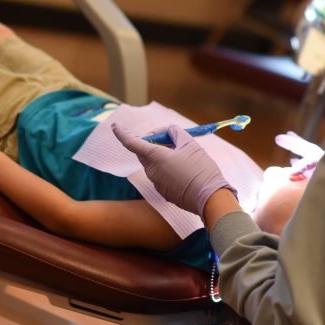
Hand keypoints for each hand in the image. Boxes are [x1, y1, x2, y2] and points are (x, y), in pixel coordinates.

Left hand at [112, 123, 236, 214]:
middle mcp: (151, 171)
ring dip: (162, 155)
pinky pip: (161, 175)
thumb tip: (169, 131)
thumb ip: (176, 133)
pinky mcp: (164, 192)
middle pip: (144, 152)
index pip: (131, 143)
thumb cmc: (200, 169)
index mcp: (155, 157)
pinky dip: (168, 168)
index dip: (122, 133)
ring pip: (154, 164)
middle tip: (171, 137)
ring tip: (183, 154)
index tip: (115, 126)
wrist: (209, 197)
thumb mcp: (190, 144)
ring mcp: (156, 183)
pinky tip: (185, 169)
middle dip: (153, 142)